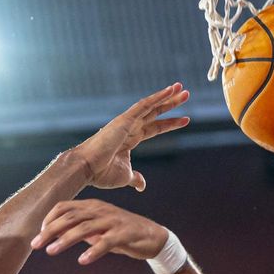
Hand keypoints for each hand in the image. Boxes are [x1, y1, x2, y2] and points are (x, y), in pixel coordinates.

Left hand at [31, 200, 168, 264]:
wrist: (153, 237)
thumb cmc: (121, 233)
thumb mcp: (97, 229)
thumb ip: (79, 229)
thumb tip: (55, 233)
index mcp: (92, 206)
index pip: (64, 207)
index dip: (48, 219)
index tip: (38, 234)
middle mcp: (100, 210)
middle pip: (70, 217)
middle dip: (50, 231)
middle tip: (35, 244)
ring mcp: (113, 221)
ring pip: (84, 228)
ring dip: (65, 240)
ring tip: (51, 251)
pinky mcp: (124, 234)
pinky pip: (106, 242)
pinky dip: (93, 251)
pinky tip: (83, 260)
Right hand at [69, 84, 189, 191]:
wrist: (86, 168)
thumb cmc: (101, 172)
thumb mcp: (125, 175)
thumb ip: (135, 177)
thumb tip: (141, 186)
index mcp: (131, 138)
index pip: (155, 128)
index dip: (170, 123)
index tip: (186, 119)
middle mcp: (130, 127)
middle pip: (156, 113)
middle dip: (171, 104)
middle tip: (186, 94)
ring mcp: (127, 122)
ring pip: (151, 106)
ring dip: (167, 97)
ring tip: (182, 88)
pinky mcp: (124, 119)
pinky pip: (144, 105)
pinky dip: (157, 97)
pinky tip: (170, 91)